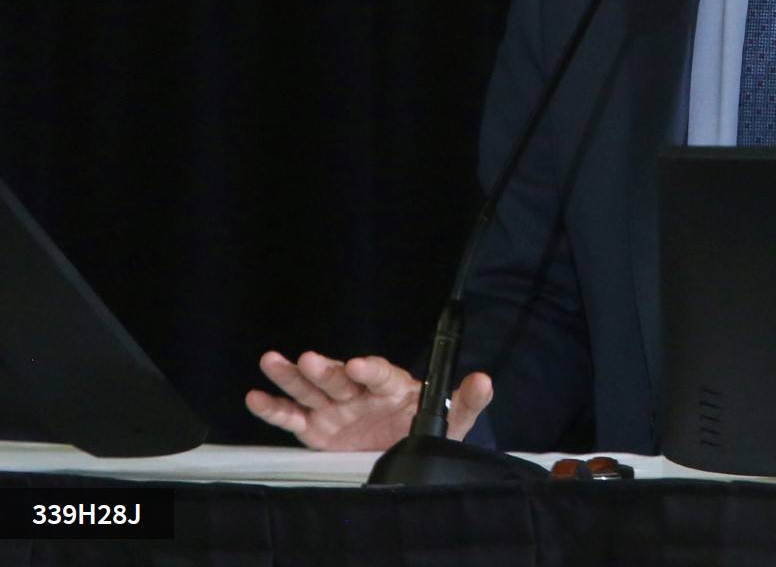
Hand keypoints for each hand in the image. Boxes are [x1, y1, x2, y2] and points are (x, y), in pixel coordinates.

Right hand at [244, 350, 492, 450]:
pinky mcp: (316, 428)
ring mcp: (335, 408)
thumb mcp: (452, 419)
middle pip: (339, 378)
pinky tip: (255, 397)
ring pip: (310, 389)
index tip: (360, 365)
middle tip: (310, 359)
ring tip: (272, 360)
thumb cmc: (426, 427)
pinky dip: (273, 408)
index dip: (370, 369)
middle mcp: (358, 393)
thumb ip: (466, 401)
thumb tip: (484, 380)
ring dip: (291, 377)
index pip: (380, 374)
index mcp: (391, 387)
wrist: (404, 451)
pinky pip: (292, 417)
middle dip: (326, 369)